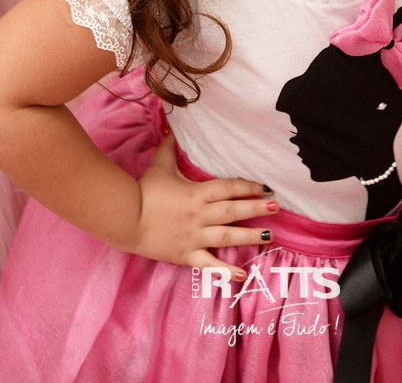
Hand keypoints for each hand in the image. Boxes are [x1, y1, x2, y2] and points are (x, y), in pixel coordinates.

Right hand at [131, 132, 277, 279]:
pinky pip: (209, 265)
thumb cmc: (144, 191)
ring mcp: (194, 237)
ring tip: (269, 236)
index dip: (248, 187)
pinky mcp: (186, 255)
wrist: (125, 218)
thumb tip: (171, 126)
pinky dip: (225, 272)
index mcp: (196, 193)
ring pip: (227, 237)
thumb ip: (169, 147)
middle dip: (256, 208)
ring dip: (249, 236)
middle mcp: (200, 215)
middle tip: (276, 207)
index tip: (265, 187)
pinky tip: (242, 275)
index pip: (228, 188)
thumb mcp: (159, 165)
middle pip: (233, 211)